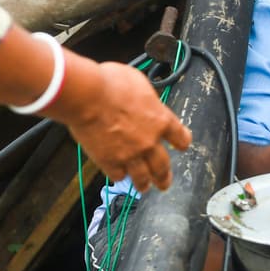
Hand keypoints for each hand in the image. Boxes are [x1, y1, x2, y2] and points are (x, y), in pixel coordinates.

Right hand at [53, 59, 191, 192]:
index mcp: (161, 120)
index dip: (182, 141)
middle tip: (165, 183)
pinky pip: (118, 176)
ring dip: (145, 184)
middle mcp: (149, 142)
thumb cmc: (111, 83)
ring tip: (144, 187)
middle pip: (163, 166)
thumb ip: (146, 99)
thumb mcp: (139, 83)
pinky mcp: (109, 162)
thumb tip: (144, 100)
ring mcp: (130, 155)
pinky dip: (119, 176)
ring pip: (142, 177)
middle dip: (165, 176)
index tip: (182, 145)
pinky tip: (118, 175)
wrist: (88, 96)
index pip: (180, 136)